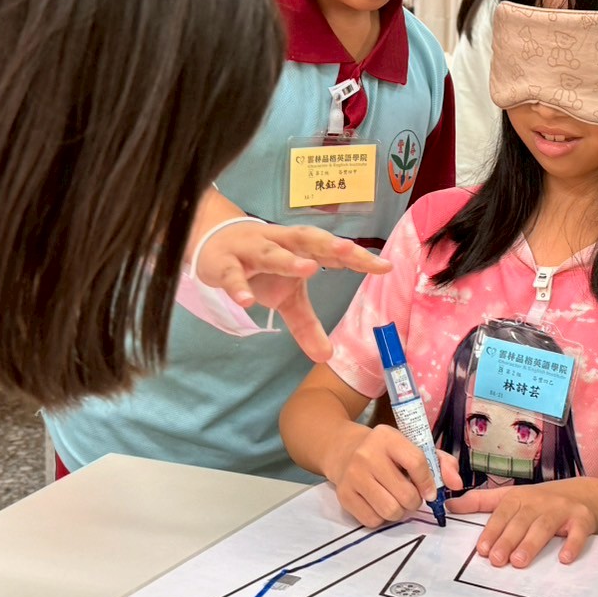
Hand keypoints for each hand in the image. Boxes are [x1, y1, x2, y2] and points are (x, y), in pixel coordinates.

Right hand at [194, 222, 390, 361]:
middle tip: (350, 251)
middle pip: (307, 240)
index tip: (385, 267)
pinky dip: (239, 287)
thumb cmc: (261, 269)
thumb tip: (327, 357)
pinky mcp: (225, 263)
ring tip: (308, 269)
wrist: (213, 245)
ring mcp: (251, 251)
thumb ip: (306, 325)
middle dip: (328, 245)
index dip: (358, 258)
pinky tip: (247, 302)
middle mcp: (280, 243)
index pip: (333, 251)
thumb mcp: (286, 298)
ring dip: (288, 260)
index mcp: (301, 248)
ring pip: (271, 253)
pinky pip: (233, 275)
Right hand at [324, 424, 462, 527]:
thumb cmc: (388, 453)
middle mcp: (367, 455)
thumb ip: (442, 463)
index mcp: (388, 438)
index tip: (430, 492)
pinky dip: (381, 518)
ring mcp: (353, 476)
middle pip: (406, 494)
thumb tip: (457, 484)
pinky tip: (379, 504)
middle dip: (414, 501)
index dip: (428, 483)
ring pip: (390, 511)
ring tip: (396, 500)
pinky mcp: (344, 495)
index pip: (417, 463)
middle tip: (411, 496)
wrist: (346, 451)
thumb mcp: (414, 448)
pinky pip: (372, 521)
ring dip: (400, 512)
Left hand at [448, 480, 597, 567]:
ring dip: (532, 544)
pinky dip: (572, 544)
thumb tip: (450, 505)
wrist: (585, 495)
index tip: (482, 549)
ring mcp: (562, 510)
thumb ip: (480, 502)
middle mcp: (540, 502)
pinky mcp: (582, 520)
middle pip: (521, 521)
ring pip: (545, 527)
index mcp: (520, 497)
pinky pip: (578, 532)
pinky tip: (564, 559)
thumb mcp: (511, 497)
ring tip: (519, 562)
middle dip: (508, 540)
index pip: (503, 513)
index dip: (492, 530)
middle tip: (496, 561)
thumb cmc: (541, 502)